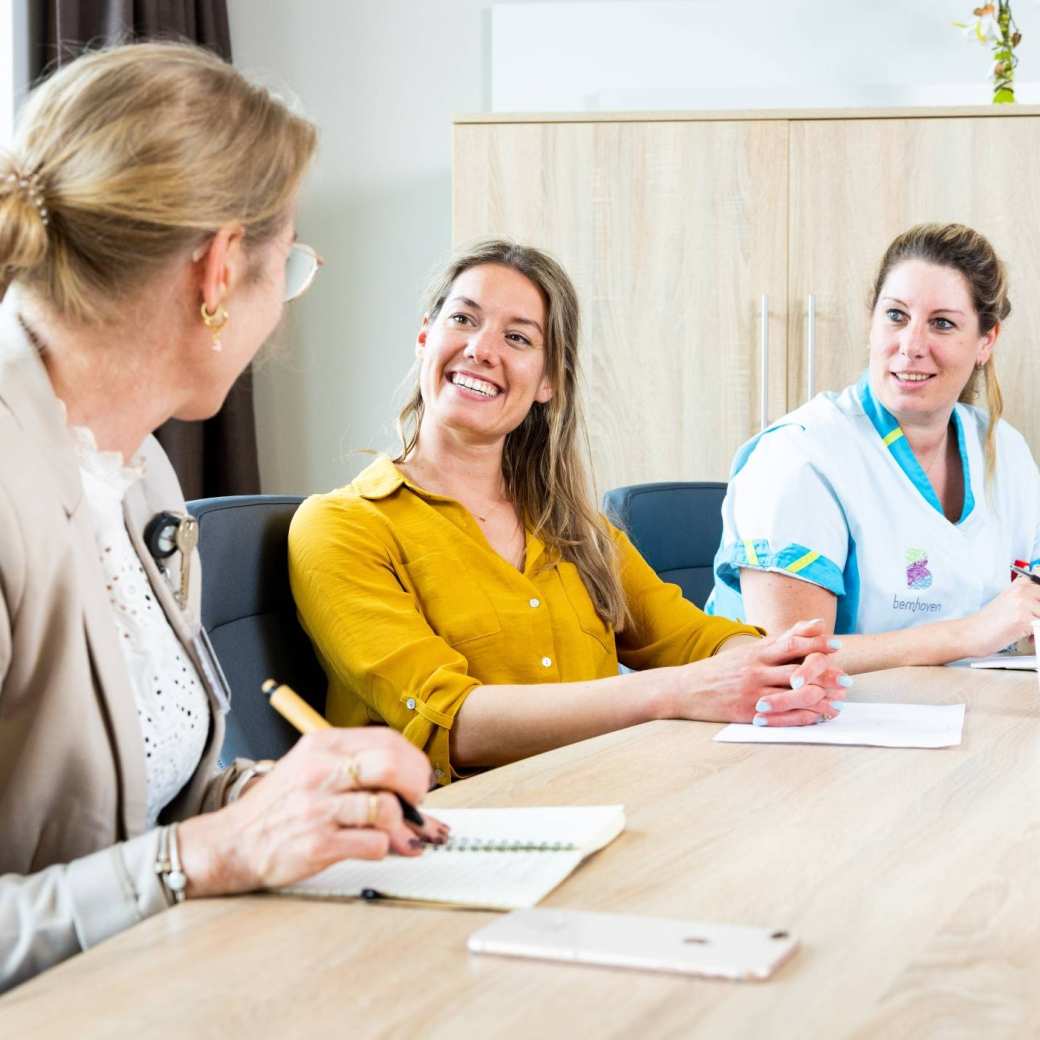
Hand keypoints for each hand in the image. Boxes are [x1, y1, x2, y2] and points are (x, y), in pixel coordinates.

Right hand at [178, 727, 447, 896]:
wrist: (230, 843)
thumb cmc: (276, 807)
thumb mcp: (310, 768)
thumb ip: (355, 769)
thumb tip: (409, 785)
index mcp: (322, 745)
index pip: (386, 740)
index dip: (412, 760)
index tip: (417, 779)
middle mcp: (321, 771)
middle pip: (391, 766)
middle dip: (416, 786)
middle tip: (416, 802)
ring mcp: (319, 807)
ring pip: (386, 807)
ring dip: (402, 825)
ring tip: (400, 834)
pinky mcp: (318, 843)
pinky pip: (372, 843)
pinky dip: (384, 848)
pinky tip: (376, 847)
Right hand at [674, 618, 851, 726]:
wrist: (685, 690)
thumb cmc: (721, 670)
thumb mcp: (748, 650)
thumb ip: (781, 639)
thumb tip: (814, 624)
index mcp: (756, 652)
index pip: (791, 644)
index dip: (816, 644)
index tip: (837, 646)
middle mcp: (755, 670)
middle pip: (797, 670)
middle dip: (826, 675)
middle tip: (847, 680)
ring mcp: (752, 692)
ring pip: (793, 694)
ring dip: (819, 699)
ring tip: (837, 703)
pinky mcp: (747, 712)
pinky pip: (781, 715)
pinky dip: (803, 717)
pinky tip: (817, 717)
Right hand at [968, 576, 1039, 656]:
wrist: (970, 634)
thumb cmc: (987, 623)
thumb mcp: (1008, 603)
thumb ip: (1027, 599)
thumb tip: (1038, 603)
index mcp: (1019, 585)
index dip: (1039, 598)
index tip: (1035, 608)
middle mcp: (1022, 591)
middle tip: (1035, 620)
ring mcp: (1023, 604)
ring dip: (1039, 625)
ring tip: (1031, 632)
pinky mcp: (1023, 620)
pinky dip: (1036, 637)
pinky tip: (1028, 639)